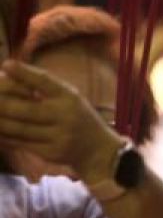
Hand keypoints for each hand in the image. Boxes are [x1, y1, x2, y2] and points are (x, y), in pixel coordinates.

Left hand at [0, 61, 122, 184]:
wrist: (97, 149)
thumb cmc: (75, 116)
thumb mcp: (67, 97)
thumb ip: (42, 87)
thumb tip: (6, 73)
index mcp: (69, 97)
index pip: (46, 82)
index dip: (25, 73)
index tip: (6, 65)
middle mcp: (65, 116)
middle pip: (26, 110)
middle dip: (2, 104)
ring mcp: (58, 136)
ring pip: (20, 129)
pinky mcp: (51, 152)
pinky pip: (21, 143)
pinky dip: (3, 137)